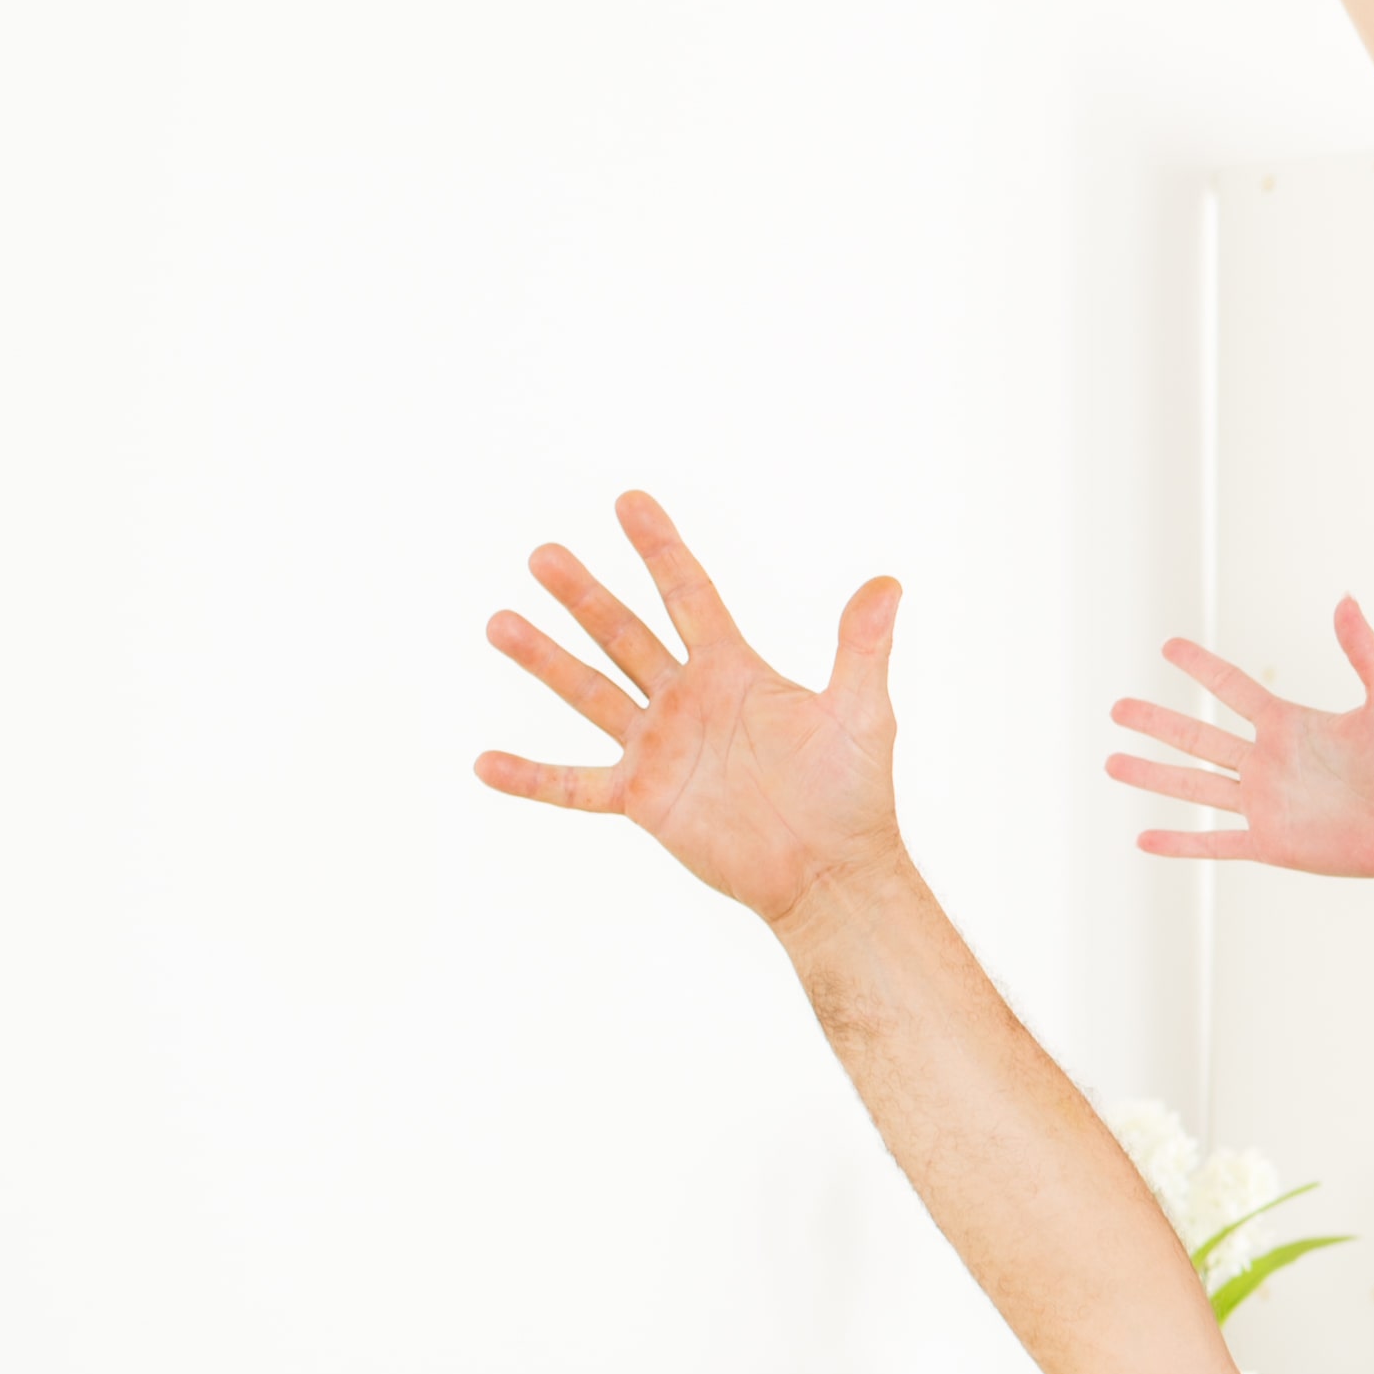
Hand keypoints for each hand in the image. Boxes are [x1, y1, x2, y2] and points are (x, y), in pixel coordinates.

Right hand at [477, 496, 907, 926]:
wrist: (830, 872)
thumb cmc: (853, 794)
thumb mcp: (861, 713)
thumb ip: (861, 648)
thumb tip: (888, 583)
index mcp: (735, 672)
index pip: (689, 595)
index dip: (660, 549)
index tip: (628, 502)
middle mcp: (689, 701)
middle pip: (625, 634)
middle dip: (584, 595)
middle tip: (542, 554)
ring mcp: (661, 749)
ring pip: (590, 693)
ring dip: (545, 660)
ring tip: (500, 621)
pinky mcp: (644, 799)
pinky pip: (575, 785)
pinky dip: (531, 778)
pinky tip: (485, 763)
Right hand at [1107, 602, 1373, 886]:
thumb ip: (1364, 651)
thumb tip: (1346, 598)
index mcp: (1290, 725)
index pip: (1233, 689)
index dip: (1200, 667)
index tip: (1168, 645)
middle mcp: (1269, 762)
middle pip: (1199, 737)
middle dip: (1157, 722)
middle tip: (1116, 707)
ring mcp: (1266, 804)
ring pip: (1194, 787)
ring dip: (1153, 774)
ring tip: (1110, 761)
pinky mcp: (1272, 843)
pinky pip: (1215, 843)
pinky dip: (1180, 842)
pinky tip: (1142, 839)